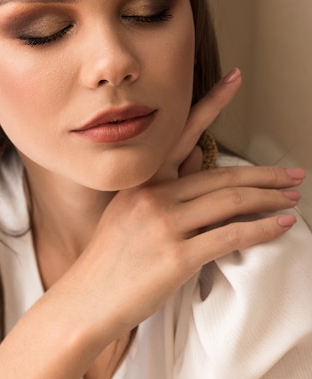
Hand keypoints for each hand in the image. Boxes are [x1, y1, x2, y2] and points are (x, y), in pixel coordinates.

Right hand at [76, 69, 303, 337]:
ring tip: (292, 198)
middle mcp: (154, 195)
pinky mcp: (176, 256)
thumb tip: (198, 155)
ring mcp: (164, 224)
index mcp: (144, 180)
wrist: (86, 299)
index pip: (183, 132)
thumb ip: (165, 183)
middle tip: (294, 174)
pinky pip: (229, 237)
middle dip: (263, 174)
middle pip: (221, 175)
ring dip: (269, 198)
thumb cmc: (110, 258)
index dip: (212, 103)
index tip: (235, 79)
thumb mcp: (130, 210)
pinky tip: (281, 224)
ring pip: (230, 202)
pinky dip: (261, 229)